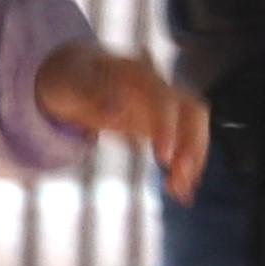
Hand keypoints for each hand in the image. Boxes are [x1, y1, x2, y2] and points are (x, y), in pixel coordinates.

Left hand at [31, 37, 211, 192]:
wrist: (70, 73)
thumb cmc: (71, 77)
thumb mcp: (71, 83)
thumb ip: (91, 94)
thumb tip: (117, 111)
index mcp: (138, 75)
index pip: (165, 99)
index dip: (167, 127)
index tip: (163, 158)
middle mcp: (157, 89)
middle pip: (192, 112)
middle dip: (192, 145)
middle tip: (180, 177)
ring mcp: (160, 107)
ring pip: (192, 129)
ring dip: (193, 160)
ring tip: (180, 192)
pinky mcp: (158, 126)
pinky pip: (181, 144)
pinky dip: (184, 167)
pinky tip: (179, 191)